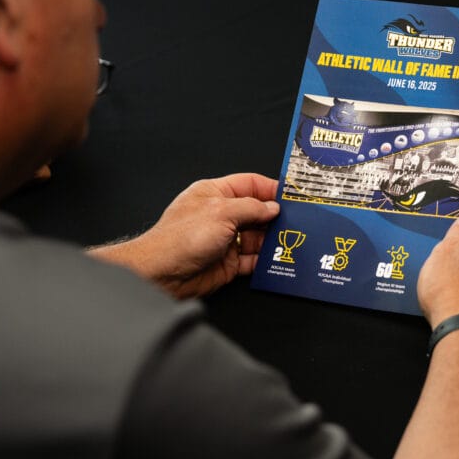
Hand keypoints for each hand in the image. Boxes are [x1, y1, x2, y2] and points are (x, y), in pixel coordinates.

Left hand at [89, 173, 278, 298]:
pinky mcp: (226, 262)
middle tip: (296, 218)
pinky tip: (276, 258)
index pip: (248, 184)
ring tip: (290, 238)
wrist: (162, 274)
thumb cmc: (179, 239)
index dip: (269, 188)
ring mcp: (224, 239)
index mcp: (214, 194)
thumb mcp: (222, 213)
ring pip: (256, 236)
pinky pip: (251, 259)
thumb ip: (251, 208)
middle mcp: (220, 215)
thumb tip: (271, 207)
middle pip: (255, 210)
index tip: (290, 194)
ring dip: (271, 239)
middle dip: (274, 215)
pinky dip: (264, 260)